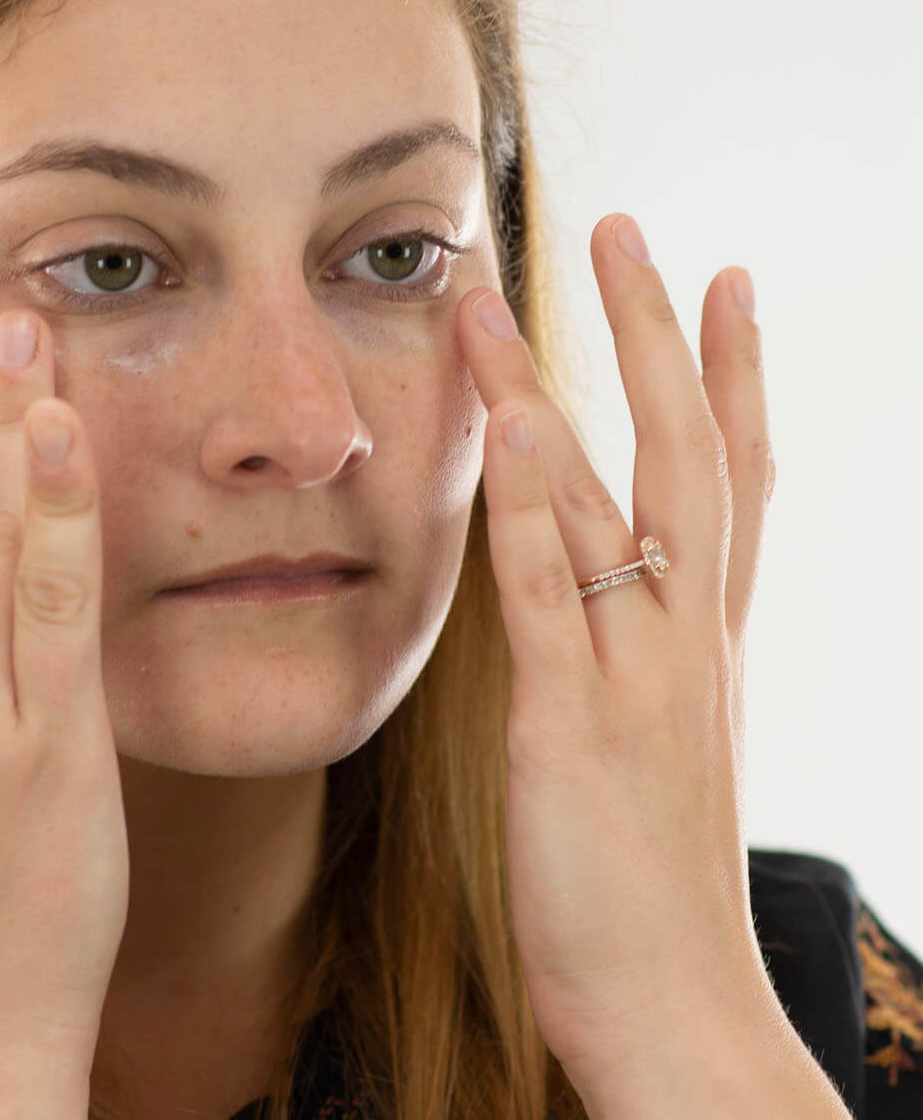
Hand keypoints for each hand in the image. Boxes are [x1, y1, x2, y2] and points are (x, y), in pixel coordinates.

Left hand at [456, 212, 776, 1093]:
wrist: (676, 1010)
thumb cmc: (651, 882)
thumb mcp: (662, 748)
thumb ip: (639, 659)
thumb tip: (617, 591)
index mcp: (703, 638)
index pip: (731, 477)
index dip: (730, 374)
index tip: (724, 282)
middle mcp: (685, 635)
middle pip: (686, 451)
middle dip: (658, 334)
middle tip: (632, 227)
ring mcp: (638, 671)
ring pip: (604, 494)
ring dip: (556, 382)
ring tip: (504, 290)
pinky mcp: (574, 722)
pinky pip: (554, 589)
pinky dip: (533, 499)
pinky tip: (505, 419)